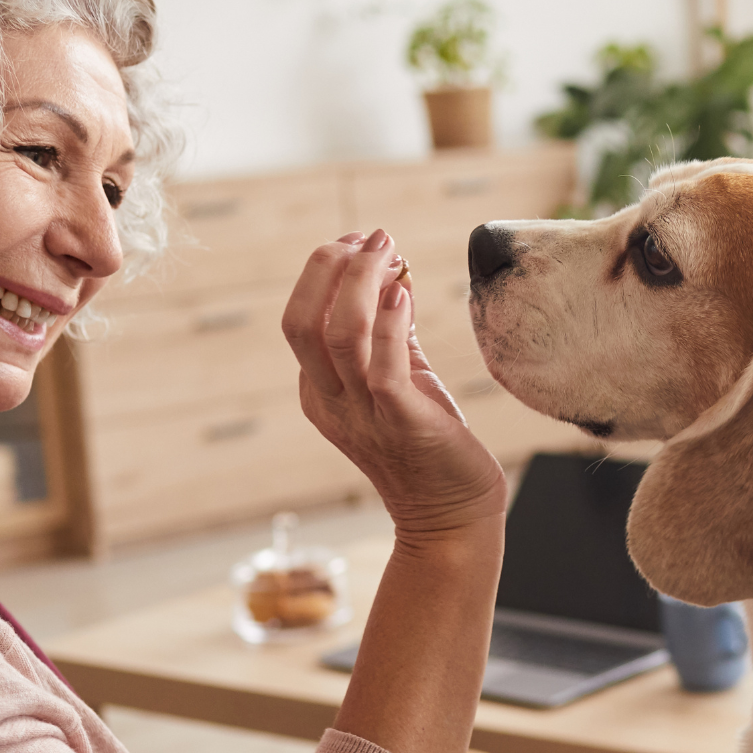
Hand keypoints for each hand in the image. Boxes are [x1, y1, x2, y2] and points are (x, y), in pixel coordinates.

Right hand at [282, 229, 506, 540]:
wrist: (451, 515)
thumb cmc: (428, 445)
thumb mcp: (401, 379)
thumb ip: (391, 331)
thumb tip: (392, 272)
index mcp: (320, 389)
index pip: (301, 317)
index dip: (324, 271)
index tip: (361, 239)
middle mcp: (331, 401)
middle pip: (301, 321)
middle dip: (328, 267)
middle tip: (369, 237)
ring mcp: (362, 414)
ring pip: (340, 335)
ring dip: (362, 283)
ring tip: (388, 251)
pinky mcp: (402, 423)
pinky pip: (381, 368)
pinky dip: (389, 323)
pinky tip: (403, 292)